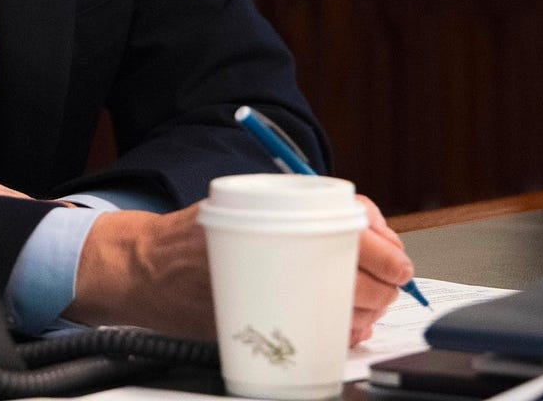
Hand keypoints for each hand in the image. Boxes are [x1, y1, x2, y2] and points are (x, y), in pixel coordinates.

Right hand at [63, 194, 417, 345]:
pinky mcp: (263, 331)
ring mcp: (270, 296)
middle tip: (390, 284)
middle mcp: (275, 254)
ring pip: (347, 313)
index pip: (354, 230)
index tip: (397, 260)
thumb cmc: (194, 235)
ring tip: (368, 305)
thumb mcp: (242, 201)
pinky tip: (348, 326)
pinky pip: (321, 340)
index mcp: (273, 215)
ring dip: (369, 312)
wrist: (144, 268)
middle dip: (385, 286)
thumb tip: (363, 229)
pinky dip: (343, 335)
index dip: (386, 250)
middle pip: (360, 277)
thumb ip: (297, 210)